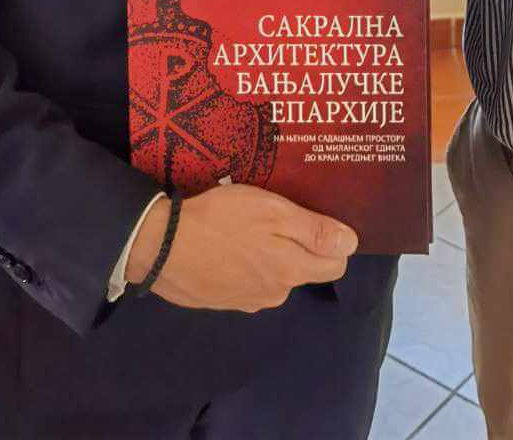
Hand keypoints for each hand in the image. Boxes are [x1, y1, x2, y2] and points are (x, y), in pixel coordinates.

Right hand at [125, 183, 357, 311]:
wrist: (161, 247)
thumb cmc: (221, 221)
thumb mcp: (272, 212)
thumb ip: (313, 231)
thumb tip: (352, 245)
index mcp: (291, 270)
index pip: (335, 265)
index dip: (332, 241)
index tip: (317, 217)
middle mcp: (274, 293)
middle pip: (304, 269)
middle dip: (299, 245)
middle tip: (278, 212)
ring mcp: (246, 301)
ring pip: (275, 275)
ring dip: (269, 253)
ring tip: (248, 224)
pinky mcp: (222, 300)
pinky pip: (248, 281)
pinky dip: (244, 264)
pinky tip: (227, 242)